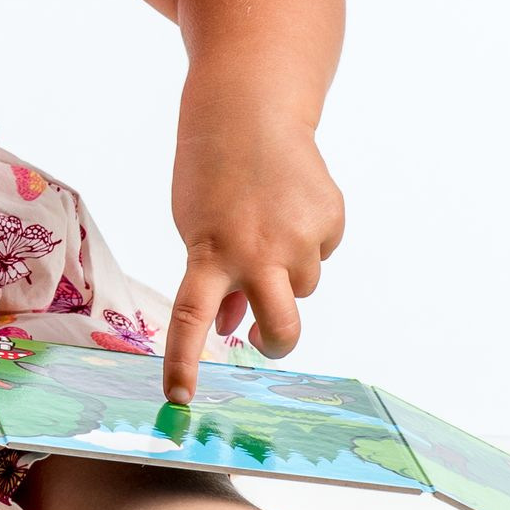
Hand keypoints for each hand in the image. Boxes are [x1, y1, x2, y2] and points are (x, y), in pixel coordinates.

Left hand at [160, 93, 344, 404]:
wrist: (250, 112)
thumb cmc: (213, 174)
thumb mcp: (197, 228)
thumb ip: (215, 277)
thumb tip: (234, 327)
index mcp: (209, 253)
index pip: (191, 320)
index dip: (184, 362)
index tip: (179, 398)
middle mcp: (257, 252)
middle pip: (281, 329)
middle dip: (276, 343)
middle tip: (263, 338)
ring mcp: (299, 238)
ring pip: (304, 286)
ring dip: (289, 271)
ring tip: (269, 221)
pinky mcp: (331, 220)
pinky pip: (322, 251)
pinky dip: (308, 237)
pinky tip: (291, 202)